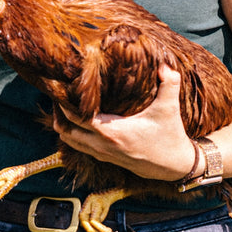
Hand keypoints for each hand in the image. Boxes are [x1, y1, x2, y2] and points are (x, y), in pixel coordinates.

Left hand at [50, 67, 199, 181]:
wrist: (174, 166)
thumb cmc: (170, 136)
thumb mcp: (169, 109)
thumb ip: (170, 84)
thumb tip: (165, 64)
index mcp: (113, 132)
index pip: (78, 118)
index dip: (65, 104)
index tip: (60, 87)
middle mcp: (103, 145)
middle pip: (66, 131)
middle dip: (57, 114)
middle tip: (56, 94)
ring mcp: (103, 154)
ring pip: (70, 142)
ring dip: (63, 125)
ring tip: (62, 106)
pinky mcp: (106, 158)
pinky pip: (80, 147)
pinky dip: (73, 134)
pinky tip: (78, 120)